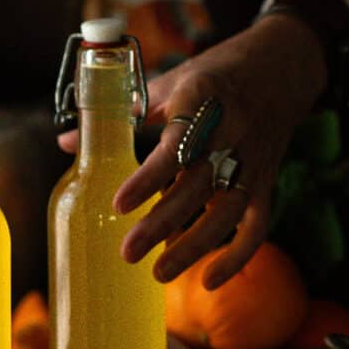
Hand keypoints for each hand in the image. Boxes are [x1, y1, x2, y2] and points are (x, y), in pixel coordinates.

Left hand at [59, 15, 327, 288]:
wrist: (281, 66)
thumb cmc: (214, 75)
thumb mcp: (170, 84)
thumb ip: (124, 116)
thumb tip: (67, 143)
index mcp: (201, 102)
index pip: (174, 146)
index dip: (148, 178)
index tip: (119, 205)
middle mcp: (230, 134)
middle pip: (197, 187)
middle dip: (162, 223)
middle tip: (127, 253)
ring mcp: (252, 161)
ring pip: (227, 212)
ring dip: (195, 247)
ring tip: (159, 274)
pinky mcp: (266, 181)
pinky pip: (257, 225)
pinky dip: (237, 257)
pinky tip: (209, 281)